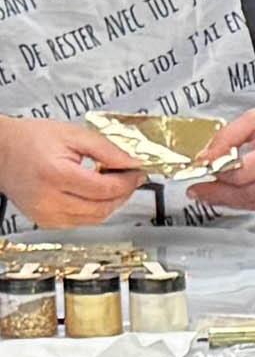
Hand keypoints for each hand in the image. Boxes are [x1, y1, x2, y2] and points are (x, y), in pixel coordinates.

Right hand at [0, 115, 144, 226]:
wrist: (1, 150)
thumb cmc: (30, 139)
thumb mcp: (74, 134)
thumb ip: (108, 149)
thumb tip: (134, 162)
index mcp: (56, 175)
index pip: (106, 189)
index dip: (129, 182)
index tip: (138, 173)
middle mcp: (48, 200)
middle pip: (103, 208)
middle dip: (123, 193)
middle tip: (130, 178)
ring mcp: (45, 214)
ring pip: (95, 219)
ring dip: (111, 203)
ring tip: (111, 183)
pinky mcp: (45, 221)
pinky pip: (81, 222)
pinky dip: (94, 210)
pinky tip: (93, 194)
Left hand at [183, 102, 254, 217]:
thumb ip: (228, 136)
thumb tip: (205, 157)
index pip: (239, 172)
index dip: (216, 174)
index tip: (201, 172)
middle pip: (244, 193)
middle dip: (217, 193)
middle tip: (198, 191)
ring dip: (231, 201)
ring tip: (214, 194)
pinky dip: (251, 203)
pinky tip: (240, 195)